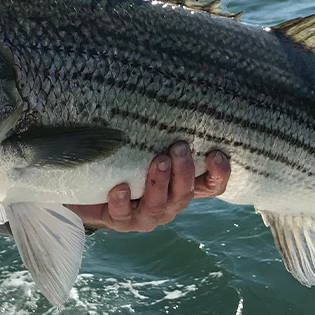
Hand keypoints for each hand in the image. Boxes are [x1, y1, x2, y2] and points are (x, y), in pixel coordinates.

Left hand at [67, 144, 229, 232]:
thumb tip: (169, 93)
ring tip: (157, 161)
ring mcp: (146, 215)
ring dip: (159, 183)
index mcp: (181, 187)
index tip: (216, 154)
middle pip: (185, 193)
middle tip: (178, 148)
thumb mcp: (150, 147)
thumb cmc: (130, 163)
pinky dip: (122, 201)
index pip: (211, 186)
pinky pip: (123, 214)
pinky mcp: (121, 221)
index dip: (219, 174)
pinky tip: (120, 188)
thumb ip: (163, 134)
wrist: (95, 193)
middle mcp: (169, 204)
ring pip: (159, 205)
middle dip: (184, 171)